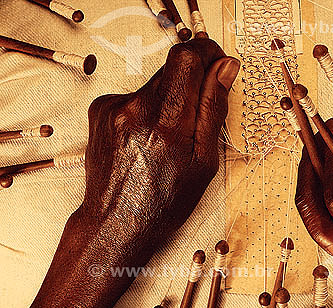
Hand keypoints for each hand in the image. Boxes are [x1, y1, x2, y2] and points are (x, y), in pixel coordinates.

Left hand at [23, 38, 239, 307]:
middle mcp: (136, 109)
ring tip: (170, 134)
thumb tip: (225, 68)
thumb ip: (214, 107)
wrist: (116, 222)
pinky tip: (149, 135)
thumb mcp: (204, 160)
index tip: (216, 62)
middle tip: (197, 113)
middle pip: (173, 66)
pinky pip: (136, 94)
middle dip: (192, 80)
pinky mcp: (101, 110)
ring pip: (155, 81)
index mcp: (168, 123)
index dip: (206, 52)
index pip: (187, 57)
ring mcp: (113, 108)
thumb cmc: (165, 201)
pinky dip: (149, 107)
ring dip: (171, 96)